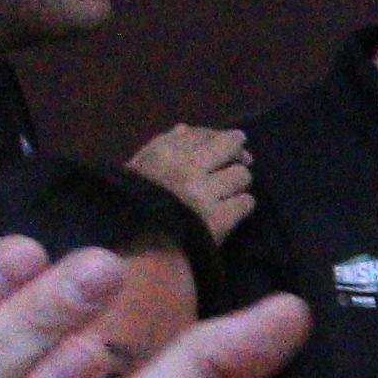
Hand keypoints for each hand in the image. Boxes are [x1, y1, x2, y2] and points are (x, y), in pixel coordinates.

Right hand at [127, 124, 254, 240]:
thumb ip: (160, 148)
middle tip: (245, 158)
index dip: (217, 136)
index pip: (199, 134)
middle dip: (238, 150)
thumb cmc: (132, 207)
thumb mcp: (137, 171)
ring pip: (240, 175)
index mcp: (161, 155)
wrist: (137, 249)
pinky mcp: (218, 218)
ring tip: (231, 191)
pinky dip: (242, 205)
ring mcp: (203, 193)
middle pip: (227, 146)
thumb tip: (185, 128)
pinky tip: (234, 210)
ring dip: (239, 183)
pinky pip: (245, 203)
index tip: (229, 143)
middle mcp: (185, 169)